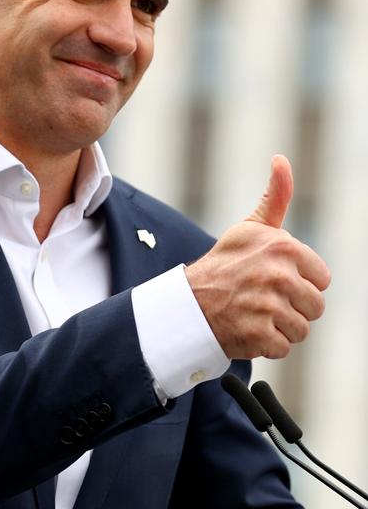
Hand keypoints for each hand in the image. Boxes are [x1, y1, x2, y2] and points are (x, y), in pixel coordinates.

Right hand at [185, 155, 330, 358]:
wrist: (186, 304)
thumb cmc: (222, 266)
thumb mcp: (249, 228)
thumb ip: (275, 198)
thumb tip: (281, 160)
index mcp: (282, 247)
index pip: (322, 279)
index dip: (299, 283)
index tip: (273, 281)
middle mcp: (277, 274)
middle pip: (315, 306)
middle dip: (292, 308)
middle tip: (262, 302)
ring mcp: (268, 306)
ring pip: (301, 329)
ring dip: (280, 329)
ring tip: (254, 316)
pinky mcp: (258, 334)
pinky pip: (283, 348)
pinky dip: (265, 346)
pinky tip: (246, 331)